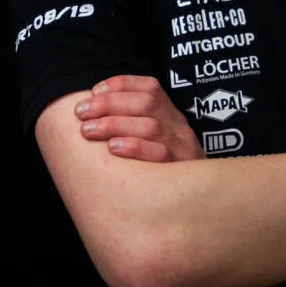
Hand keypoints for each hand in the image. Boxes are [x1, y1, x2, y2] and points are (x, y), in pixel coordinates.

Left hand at [74, 74, 205, 161]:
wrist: (204, 201)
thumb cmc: (167, 170)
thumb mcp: (159, 141)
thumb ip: (135, 125)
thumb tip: (92, 114)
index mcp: (171, 114)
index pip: (150, 87)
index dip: (120, 84)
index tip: (94, 91)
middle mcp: (178, 127)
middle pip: (146, 102)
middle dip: (109, 103)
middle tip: (81, 112)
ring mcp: (181, 148)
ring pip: (150, 126)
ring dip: (114, 124)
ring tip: (87, 130)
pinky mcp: (180, 171)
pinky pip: (159, 154)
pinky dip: (134, 147)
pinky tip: (112, 148)